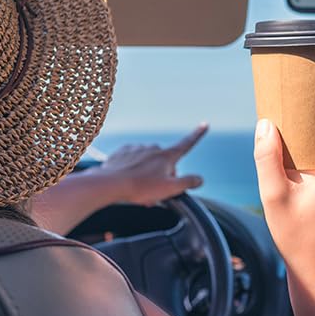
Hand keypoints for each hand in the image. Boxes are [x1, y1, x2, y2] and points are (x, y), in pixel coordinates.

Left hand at [92, 123, 208, 205]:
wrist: (109, 184)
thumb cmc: (140, 188)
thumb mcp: (170, 189)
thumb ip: (188, 183)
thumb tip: (200, 179)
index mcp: (166, 156)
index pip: (187, 143)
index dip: (198, 134)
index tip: (205, 124)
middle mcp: (153, 148)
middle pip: (165, 161)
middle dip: (163, 175)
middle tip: (155, 191)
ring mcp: (137, 149)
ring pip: (148, 162)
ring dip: (147, 174)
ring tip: (139, 189)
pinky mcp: (122, 152)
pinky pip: (132, 160)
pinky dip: (132, 170)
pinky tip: (128, 180)